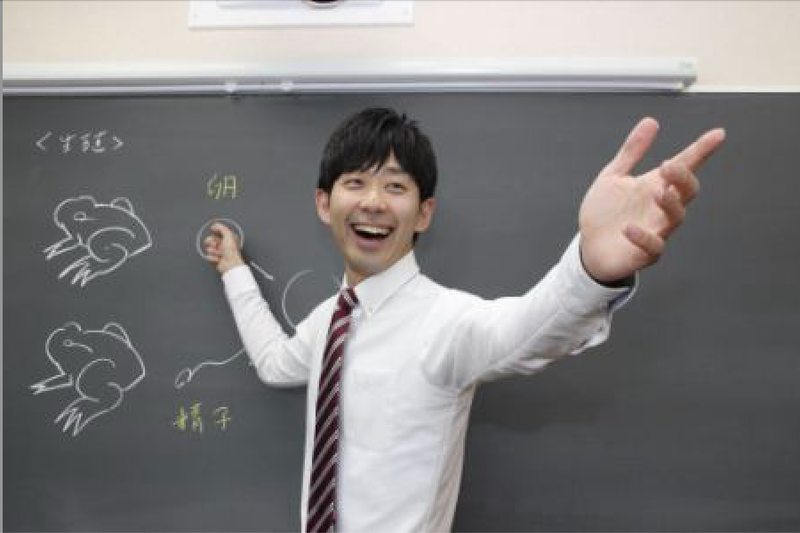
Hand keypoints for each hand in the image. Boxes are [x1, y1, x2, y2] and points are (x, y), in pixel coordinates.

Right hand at [203, 222, 244, 273]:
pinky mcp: (215, 259)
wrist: (230, 264)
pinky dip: (212, 257)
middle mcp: (224, 245)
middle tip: (215, 244)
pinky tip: (217, 259)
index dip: (215, 231)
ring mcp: (219, 252)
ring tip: (218, 253)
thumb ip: (222, 228)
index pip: (218, 232)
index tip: (213, 229)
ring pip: (209, 248)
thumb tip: (215, 224)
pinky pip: (208, 256)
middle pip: (211, 239)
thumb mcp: (229, 235)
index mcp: (228, 238)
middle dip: (211, 241)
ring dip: (212, 250)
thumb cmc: (232, 251)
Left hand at [578, 117, 724, 283]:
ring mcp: (657, 230)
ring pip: (676, 218)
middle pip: (687, 192)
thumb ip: (631, 152)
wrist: (588, 247)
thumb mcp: (613, 177)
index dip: (701, 151)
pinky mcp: (646, 253)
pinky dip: (643, 237)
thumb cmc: (604, 213)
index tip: (717, 134)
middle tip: (669, 166)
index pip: (685, 166)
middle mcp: (661, 207)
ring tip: (659, 192)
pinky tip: (629, 228)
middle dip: (682, 178)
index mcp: (655, 185)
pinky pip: (654, 247)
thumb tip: (650, 121)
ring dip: (670, 204)